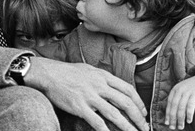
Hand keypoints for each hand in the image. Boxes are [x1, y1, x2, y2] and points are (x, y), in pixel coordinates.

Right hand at [26, 57, 148, 130]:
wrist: (50, 74)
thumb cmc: (68, 72)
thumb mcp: (90, 70)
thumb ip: (102, 78)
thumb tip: (113, 87)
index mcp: (104, 76)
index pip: (128, 89)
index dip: (139, 102)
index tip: (143, 113)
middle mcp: (100, 86)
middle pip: (126, 102)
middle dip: (138, 117)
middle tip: (145, 127)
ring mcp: (90, 96)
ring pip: (115, 114)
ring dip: (127, 127)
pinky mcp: (80, 106)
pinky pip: (96, 122)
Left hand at [164, 72, 194, 129]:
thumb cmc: (193, 87)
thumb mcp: (182, 90)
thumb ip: (177, 99)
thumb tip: (172, 114)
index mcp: (175, 89)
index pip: (169, 104)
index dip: (167, 114)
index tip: (166, 123)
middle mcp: (180, 90)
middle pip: (174, 107)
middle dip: (172, 118)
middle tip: (172, 127)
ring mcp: (187, 92)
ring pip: (181, 108)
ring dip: (180, 119)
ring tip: (180, 127)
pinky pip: (190, 106)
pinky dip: (189, 114)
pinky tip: (189, 121)